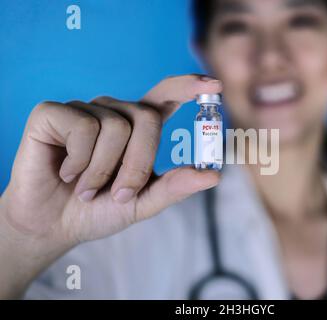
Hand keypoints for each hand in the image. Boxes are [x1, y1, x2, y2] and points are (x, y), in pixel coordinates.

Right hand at [0, 75, 221, 296]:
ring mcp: (83, 110)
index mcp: (136, 127)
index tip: (215, 85)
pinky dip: (79, 161)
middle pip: (147, 118)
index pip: (165, 95)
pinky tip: (66, 172)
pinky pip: (82, 129)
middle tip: (118, 193)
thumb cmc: (99, 209)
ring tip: (86, 187)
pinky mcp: (53, 114)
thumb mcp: (143, 202)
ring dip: (103, 170)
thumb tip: (214, 175)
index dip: (188, 86)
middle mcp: (112, 112)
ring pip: (115, 127)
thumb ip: (175, 187)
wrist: (53, 224)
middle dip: (138, 164)